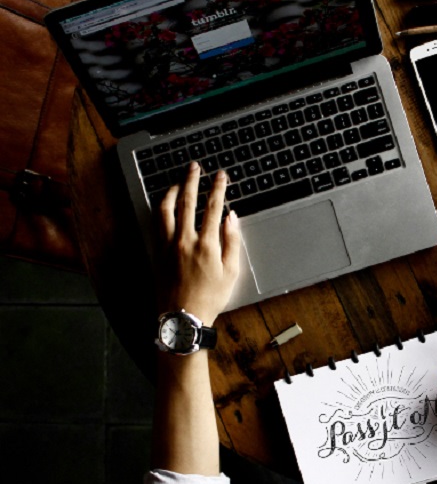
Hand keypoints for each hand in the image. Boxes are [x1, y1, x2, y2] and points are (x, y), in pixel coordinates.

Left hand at [155, 163, 240, 324]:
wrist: (183, 317)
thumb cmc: (210, 298)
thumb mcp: (231, 272)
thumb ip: (232, 242)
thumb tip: (231, 218)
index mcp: (207, 245)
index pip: (213, 207)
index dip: (218, 188)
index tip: (221, 175)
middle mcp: (185, 240)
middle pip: (187, 201)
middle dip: (192, 180)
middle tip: (195, 167)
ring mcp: (168, 245)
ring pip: (167, 209)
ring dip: (173, 191)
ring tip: (178, 181)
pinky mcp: (157, 251)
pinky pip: (157, 223)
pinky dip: (162, 209)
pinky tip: (165, 204)